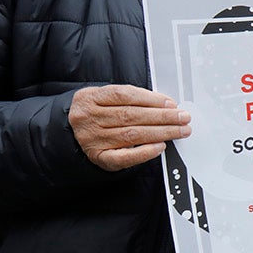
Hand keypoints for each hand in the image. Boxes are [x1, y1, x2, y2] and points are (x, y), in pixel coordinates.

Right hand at [68, 84, 190, 170]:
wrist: (69, 134)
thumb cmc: (96, 114)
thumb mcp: (104, 99)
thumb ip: (130, 99)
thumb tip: (166, 104)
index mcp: (90, 98)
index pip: (125, 95)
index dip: (151, 99)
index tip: (171, 103)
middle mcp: (89, 118)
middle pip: (131, 115)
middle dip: (162, 116)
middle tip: (183, 118)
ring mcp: (92, 139)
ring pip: (132, 134)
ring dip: (161, 132)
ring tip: (179, 130)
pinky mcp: (99, 157)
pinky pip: (125, 156)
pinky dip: (145, 152)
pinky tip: (160, 146)